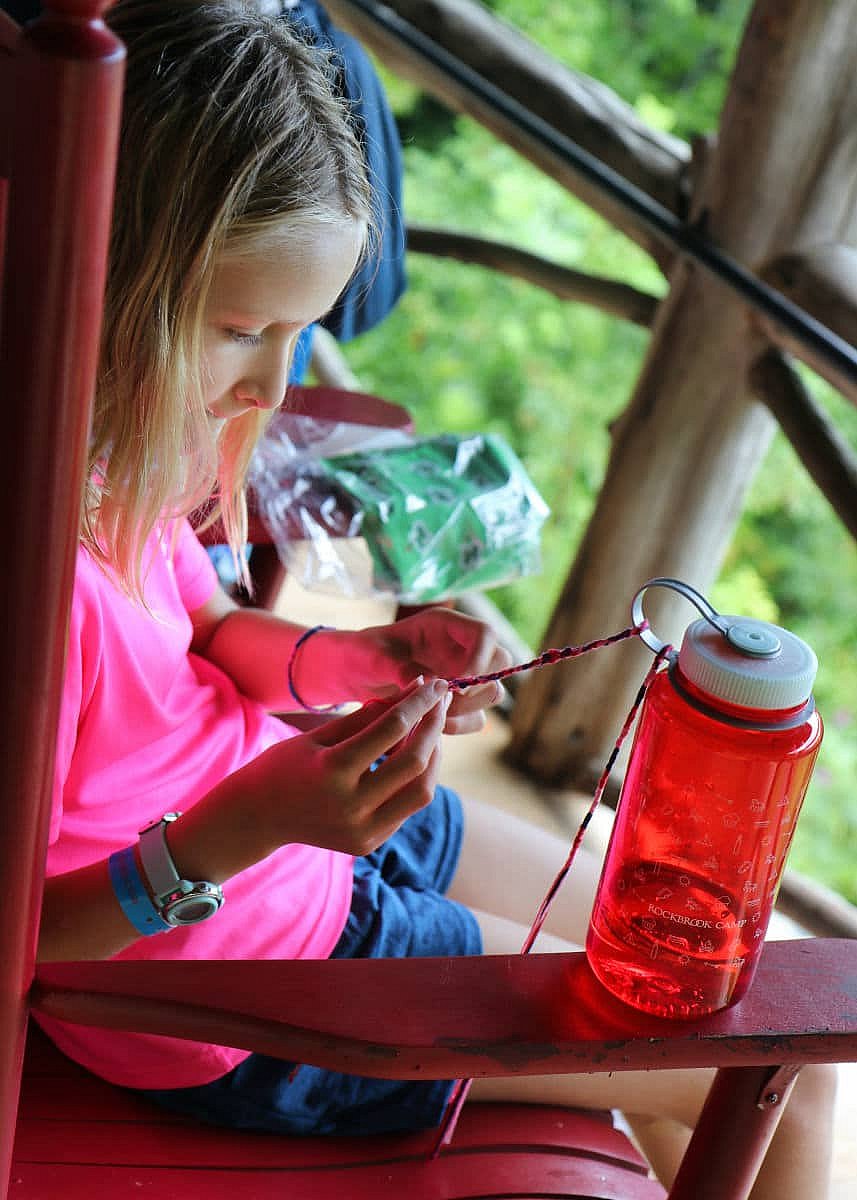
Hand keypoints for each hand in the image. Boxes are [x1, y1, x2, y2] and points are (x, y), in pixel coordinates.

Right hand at [236, 678, 450, 856]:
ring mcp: (362, 830)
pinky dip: (417, 779)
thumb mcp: (320, 734)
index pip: (391, 729)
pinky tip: (414, 755)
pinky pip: (407, 808)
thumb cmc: (284, 765)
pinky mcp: (369, 842)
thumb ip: (367, 716)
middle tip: (442, 701)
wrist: (257, 817)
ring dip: (433, 756)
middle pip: (413, 762)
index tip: (434, 683)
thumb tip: (412, 692)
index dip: (418, 703)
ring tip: (431, 729)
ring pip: (421, 792)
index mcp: (332, 770)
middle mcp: (350, 806)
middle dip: (433, 726)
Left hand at [322, 609, 512, 733]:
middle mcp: (460, 648)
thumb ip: (399, 667)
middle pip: (500, 662)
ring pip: (493, 693)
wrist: (355, 675)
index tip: (456, 683)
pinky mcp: (458, 701)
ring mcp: (463, 675)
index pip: (485, 634)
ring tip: (432, 716)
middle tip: (444, 701)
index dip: (480, 659)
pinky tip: (430, 727)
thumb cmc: (363, 654)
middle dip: (477, 687)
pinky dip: (459, 726)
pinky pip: (476, 718)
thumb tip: (430, 683)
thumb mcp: (374, 656)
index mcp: (444, 626)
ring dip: (468, 710)